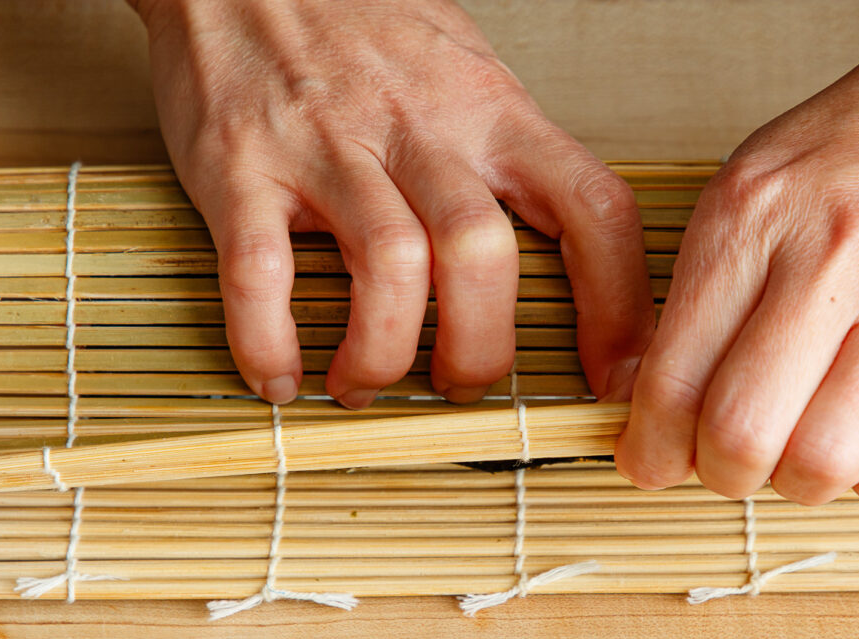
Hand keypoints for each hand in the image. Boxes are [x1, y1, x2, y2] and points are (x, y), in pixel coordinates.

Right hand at [132, 0, 653, 405]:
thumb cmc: (363, 21)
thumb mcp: (466, 69)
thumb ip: (508, 152)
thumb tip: (557, 245)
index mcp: (490, 108)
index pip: (590, 208)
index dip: (617, 305)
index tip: (614, 374)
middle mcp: (417, 126)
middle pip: (480, 256)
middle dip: (479, 351)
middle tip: (459, 382)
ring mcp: (327, 145)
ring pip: (387, 268)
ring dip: (382, 354)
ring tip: (365, 381)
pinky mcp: (241, 165)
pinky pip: (261, 274)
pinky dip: (269, 342)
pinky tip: (279, 374)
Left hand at [616, 0, 858, 503]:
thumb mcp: (753, 189)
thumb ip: (702, 293)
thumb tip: (658, 406)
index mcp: (751, 218)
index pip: (671, 376)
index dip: (650, 447)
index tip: (650, 462)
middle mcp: (830, 256)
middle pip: (741, 431)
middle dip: (719, 475)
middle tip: (729, 466)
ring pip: (823, 460)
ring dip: (797, 484)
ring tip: (803, 454)